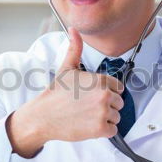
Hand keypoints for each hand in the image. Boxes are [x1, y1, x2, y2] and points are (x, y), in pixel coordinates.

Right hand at [7, 27, 124, 156]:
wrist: (43, 116)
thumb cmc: (55, 94)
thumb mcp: (67, 68)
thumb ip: (75, 48)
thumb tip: (74, 30)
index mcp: (100, 79)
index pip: (118, 88)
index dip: (106, 92)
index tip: (93, 96)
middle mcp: (104, 94)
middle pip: (119, 103)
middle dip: (106, 106)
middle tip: (88, 107)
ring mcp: (103, 112)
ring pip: (116, 117)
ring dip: (105, 119)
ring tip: (86, 116)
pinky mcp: (100, 128)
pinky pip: (113, 130)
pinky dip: (103, 131)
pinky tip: (89, 125)